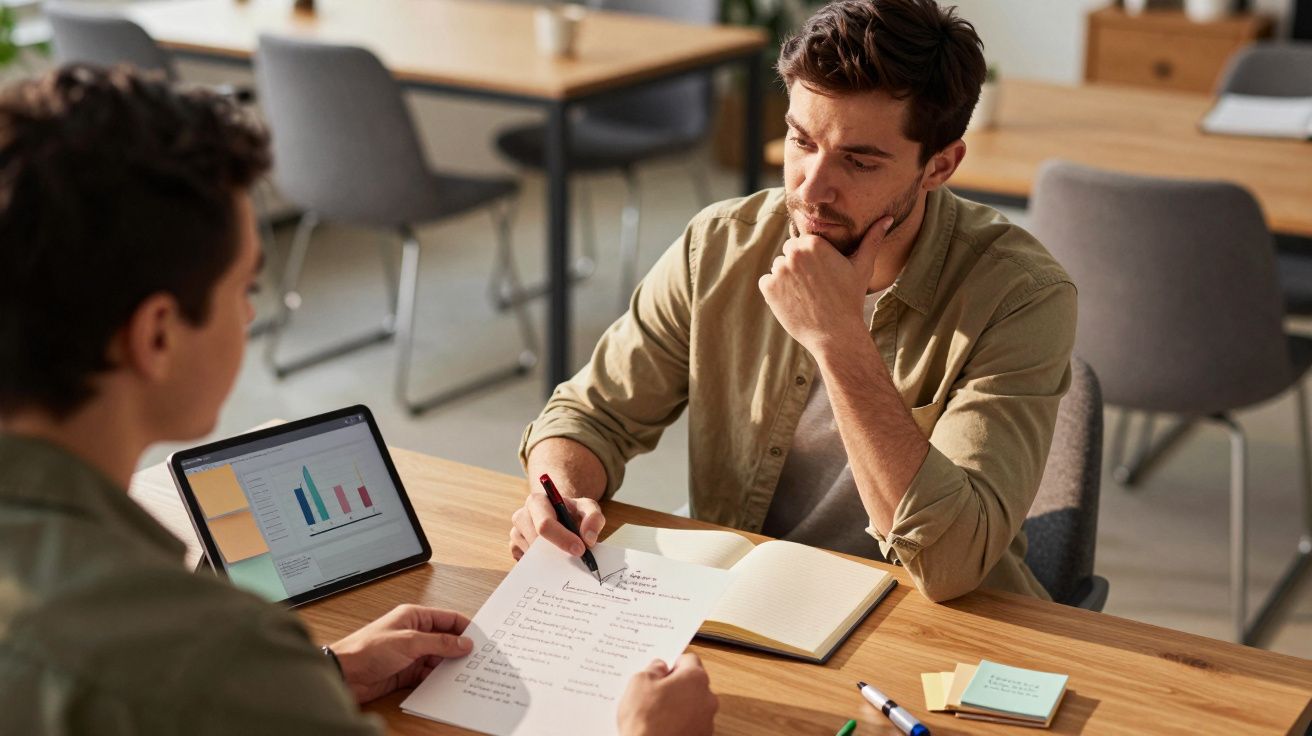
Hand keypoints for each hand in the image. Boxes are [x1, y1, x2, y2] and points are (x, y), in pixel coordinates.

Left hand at [330, 604, 472, 703]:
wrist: (344, 674)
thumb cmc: (366, 649)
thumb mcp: (409, 642)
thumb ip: (439, 643)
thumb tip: (463, 643)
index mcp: (414, 617)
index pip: (447, 618)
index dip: (464, 628)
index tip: (480, 639)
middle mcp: (414, 634)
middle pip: (445, 640)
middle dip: (459, 650)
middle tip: (476, 660)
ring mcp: (410, 654)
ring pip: (438, 659)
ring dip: (448, 667)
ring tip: (464, 674)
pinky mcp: (405, 672)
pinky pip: (428, 675)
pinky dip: (437, 680)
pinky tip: (446, 685)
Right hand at [509, 488, 604, 560]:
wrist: (563, 517)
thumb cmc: (574, 512)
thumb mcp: (589, 508)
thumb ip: (594, 518)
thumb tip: (588, 539)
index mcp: (537, 501)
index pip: (545, 524)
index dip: (563, 539)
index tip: (579, 550)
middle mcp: (521, 516)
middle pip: (536, 542)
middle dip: (557, 551)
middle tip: (576, 557)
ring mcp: (515, 533)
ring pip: (531, 555)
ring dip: (550, 559)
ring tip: (565, 554)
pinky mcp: (514, 549)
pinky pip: (526, 563)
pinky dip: (541, 565)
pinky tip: (553, 559)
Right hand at [617, 654, 717, 735]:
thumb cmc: (646, 720)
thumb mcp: (639, 683)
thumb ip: (653, 669)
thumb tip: (659, 668)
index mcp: (695, 678)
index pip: (689, 660)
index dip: (672, 663)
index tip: (661, 671)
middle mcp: (707, 698)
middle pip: (693, 683)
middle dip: (676, 686)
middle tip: (655, 693)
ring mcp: (706, 721)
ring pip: (693, 705)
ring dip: (679, 706)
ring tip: (657, 714)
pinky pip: (692, 723)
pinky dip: (681, 723)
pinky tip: (663, 727)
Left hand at [759, 215, 892, 355]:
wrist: (835, 334)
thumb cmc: (851, 299)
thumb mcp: (863, 266)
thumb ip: (872, 239)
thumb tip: (888, 218)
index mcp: (813, 242)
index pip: (803, 242)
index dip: (813, 258)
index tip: (823, 274)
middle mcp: (793, 253)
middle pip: (789, 253)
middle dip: (799, 266)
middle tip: (815, 286)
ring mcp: (779, 270)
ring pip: (779, 268)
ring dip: (787, 279)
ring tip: (807, 295)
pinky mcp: (767, 288)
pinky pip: (767, 282)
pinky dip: (776, 291)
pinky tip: (795, 302)